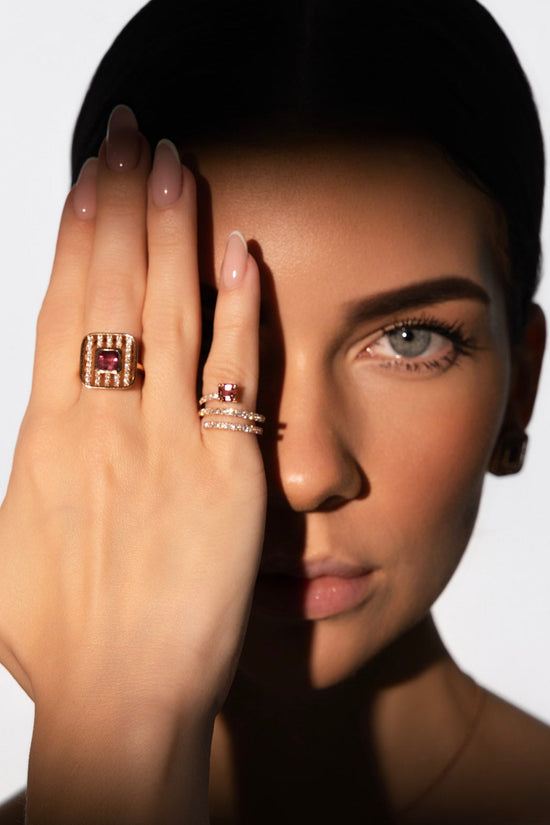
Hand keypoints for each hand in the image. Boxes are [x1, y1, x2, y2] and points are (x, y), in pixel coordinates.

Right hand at [0, 106, 265, 820]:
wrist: (120, 701)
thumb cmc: (61, 642)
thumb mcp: (13, 547)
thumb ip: (31, 478)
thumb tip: (40, 438)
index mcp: (44, 440)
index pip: (62, 312)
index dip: (75, 242)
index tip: (87, 185)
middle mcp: (101, 429)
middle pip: (109, 293)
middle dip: (119, 207)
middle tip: (131, 138)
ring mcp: (165, 449)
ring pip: (166, 315)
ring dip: (172, 233)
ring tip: (178, 164)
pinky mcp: (226, 477)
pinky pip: (231, 376)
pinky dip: (237, 311)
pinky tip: (242, 253)